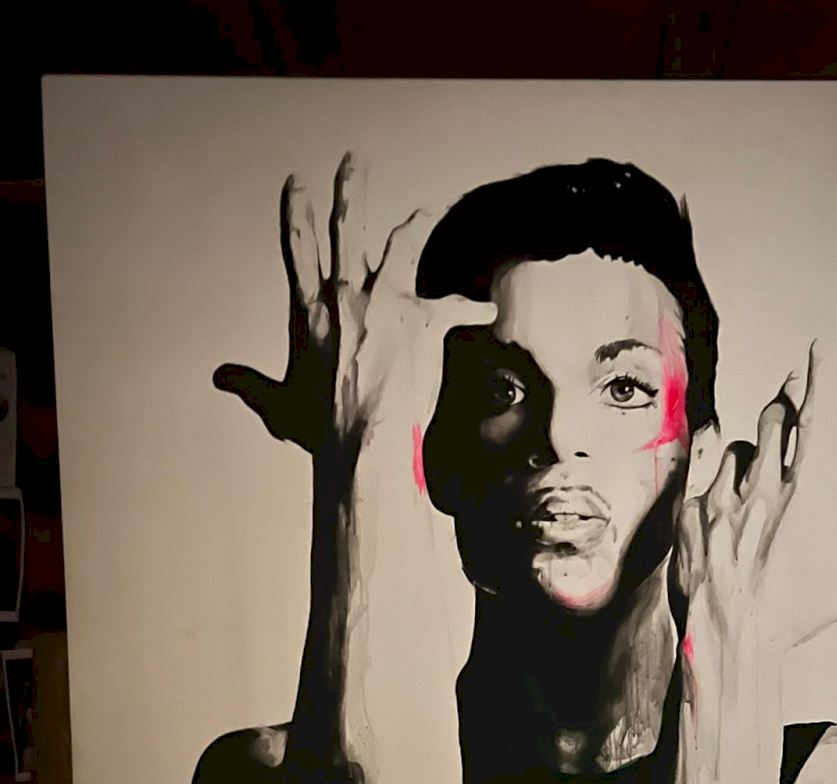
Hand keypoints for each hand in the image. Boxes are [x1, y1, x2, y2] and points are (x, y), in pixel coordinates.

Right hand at [213, 153, 494, 456]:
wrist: (364, 441)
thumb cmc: (322, 428)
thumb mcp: (278, 405)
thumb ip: (251, 385)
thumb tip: (222, 378)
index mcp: (309, 311)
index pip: (297, 248)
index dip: (297, 212)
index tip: (298, 183)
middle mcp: (345, 296)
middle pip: (347, 228)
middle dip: (350, 190)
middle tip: (354, 162)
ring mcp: (384, 303)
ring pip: (400, 248)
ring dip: (412, 226)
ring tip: (422, 211)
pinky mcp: (420, 321)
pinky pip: (452, 306)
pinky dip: (471, 308)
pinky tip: (488, 308)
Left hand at [674, 341, 816, 648]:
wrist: (731, 639)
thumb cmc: (794, 616)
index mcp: (802, 495)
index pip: (813, 420)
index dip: (817, 380)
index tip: (816, 350)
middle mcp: (761, 487)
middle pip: (772, 420)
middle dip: (783, 406)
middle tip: (787, 403)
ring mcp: (721, 498)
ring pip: (734, 449)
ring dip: (748, 454)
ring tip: (754, 475)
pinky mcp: (690, 515)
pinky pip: (700, 478)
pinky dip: (712, 479)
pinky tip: (717, 490)